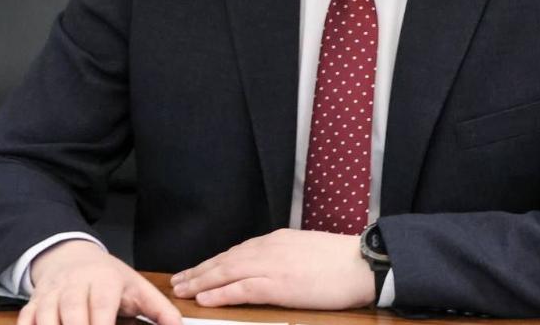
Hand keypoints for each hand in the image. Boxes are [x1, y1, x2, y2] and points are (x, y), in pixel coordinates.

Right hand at [20, 240, 182, 324]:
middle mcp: (75, 284)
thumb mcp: (136, 287)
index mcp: (104, 280)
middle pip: (72, 312)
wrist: (71, 256)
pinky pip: (26, 319)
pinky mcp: (34, 302)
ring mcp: (51, 293)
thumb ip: (159, 309)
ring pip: (46, 315)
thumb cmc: (108, 278)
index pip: (102, 305)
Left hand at [170, 229, 374, 309]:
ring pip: (227, 272)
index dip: (213, 263)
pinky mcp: (279, 284)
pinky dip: (221, 293)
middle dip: (199, 272)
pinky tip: (205, 298)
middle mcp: (268, 249)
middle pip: (225, 261)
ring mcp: (272, 266)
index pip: (235, 252)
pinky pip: (243, 288)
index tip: (196, 271)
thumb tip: (267, 266)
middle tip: (178, 281)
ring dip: (202, 282)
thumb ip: (282, 256)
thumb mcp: (304, 251)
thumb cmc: (339, 261)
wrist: (361, 262)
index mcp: (275, 241)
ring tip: (183, 289)